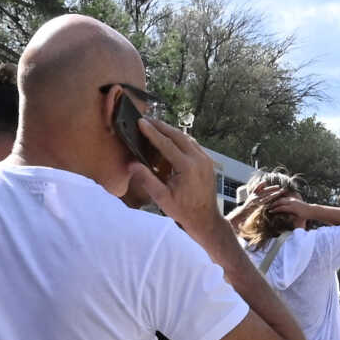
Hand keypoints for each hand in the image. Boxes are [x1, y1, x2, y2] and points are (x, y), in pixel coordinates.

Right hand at [121, 115, 222, 231]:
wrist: (205, 219)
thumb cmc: (184, 211)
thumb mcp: (162, 198)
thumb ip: (147, 179)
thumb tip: (132, 164)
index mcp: (187, 167)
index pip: (166, 144)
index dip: (152, 132)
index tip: (141, 122)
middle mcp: (199, 159)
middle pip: (177, 135)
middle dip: (161, 126)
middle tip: (147, 120)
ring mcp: (205, 159)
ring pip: (186, 138)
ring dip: (171, 131)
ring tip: (156, 127)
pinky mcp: (207, 162)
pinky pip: (193, 145)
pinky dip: (180, 140)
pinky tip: (171, 139)